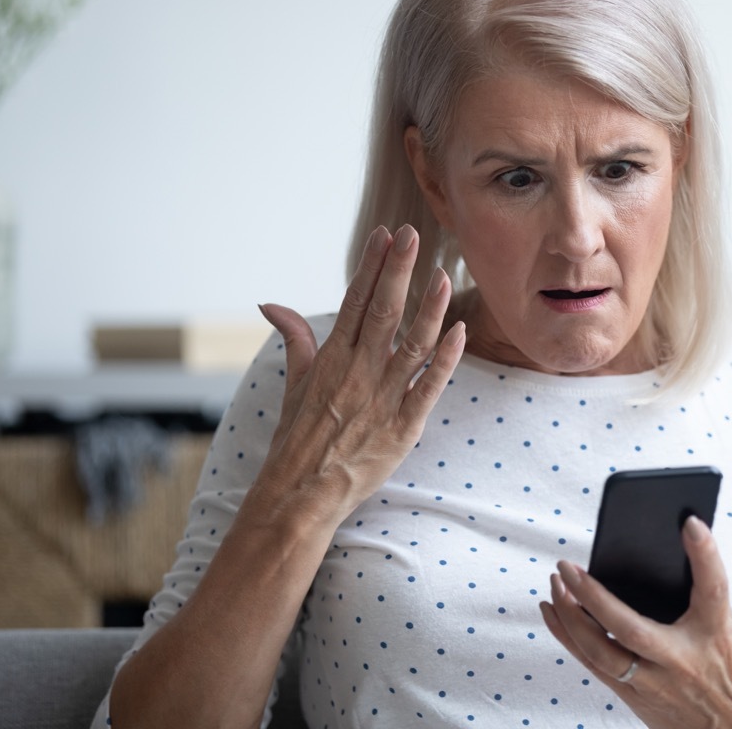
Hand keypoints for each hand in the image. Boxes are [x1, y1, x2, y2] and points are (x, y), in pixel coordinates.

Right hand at [252, 224, 464, 526]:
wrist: (298, 497)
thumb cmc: (296, 441)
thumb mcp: (293, 385)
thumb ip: (295, 340)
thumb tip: (271, 304)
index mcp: (332, 360)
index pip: (354, 302)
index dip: (371, 266)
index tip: (384, 236)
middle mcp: (357, 374)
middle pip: (382, 312)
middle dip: (398, 271)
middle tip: (413, 234)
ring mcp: (382, 400)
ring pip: (411, 345)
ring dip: (429, 309)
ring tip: (444, 274)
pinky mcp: (402, 428)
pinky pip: (428, 388)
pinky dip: (445, 360)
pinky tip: (460, 331)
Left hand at [540, 516, 731, 728]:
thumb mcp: (730, 632)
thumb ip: (700, 599)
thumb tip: (667, 554)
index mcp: (716, 636)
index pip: (713, 588)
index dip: (705, 553)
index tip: (691, 522)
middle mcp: (682, 661)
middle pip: (629, 627)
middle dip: (591, 595)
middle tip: (567, 566)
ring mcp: (656, 685)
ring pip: (600, 652)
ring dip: (569, 617)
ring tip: (554, 586)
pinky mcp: (637, 699)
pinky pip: (594, 666)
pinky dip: (569, 637)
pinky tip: (555, 614)